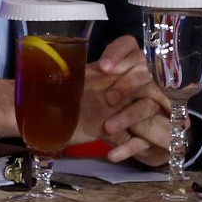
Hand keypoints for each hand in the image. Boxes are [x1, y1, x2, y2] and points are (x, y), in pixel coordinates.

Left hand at [78, 36, 169, 164]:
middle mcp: (134, 82)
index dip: (119, 53)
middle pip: (145, 74)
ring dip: (128, 116)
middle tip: (109, 99)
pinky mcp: (143, 134)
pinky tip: (112, 155)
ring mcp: (142, 107)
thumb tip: (53, 71)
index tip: (104, 67)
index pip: (129, 46)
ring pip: (148, 106)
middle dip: (127, 85)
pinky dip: (128, 148)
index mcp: (117, 65)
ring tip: (107, 128)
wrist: (76, 130)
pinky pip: (143, 140)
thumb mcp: (73, 88)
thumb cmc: (75, 102)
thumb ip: (72, 76)